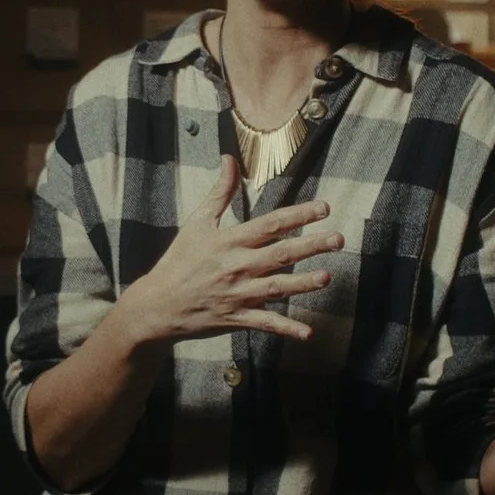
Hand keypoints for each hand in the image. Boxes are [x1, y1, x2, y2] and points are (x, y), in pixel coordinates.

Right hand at [108, 155, 336, 348]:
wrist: (157, 305)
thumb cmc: (179, 261)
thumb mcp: (197, 223)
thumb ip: (219, 192)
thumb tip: (230, 160)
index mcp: (229, 241)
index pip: (269, 225)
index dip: (298, 215)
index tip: (323, 208)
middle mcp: (236, 266)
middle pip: (280, 254)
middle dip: (311, 246)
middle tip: (338, 239)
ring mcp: (237, 294)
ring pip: (276, 288)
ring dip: (302, 284)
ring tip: (327, 277)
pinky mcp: (236, 318)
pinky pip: (265, 323)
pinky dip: (286, 329)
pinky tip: (308, 333)